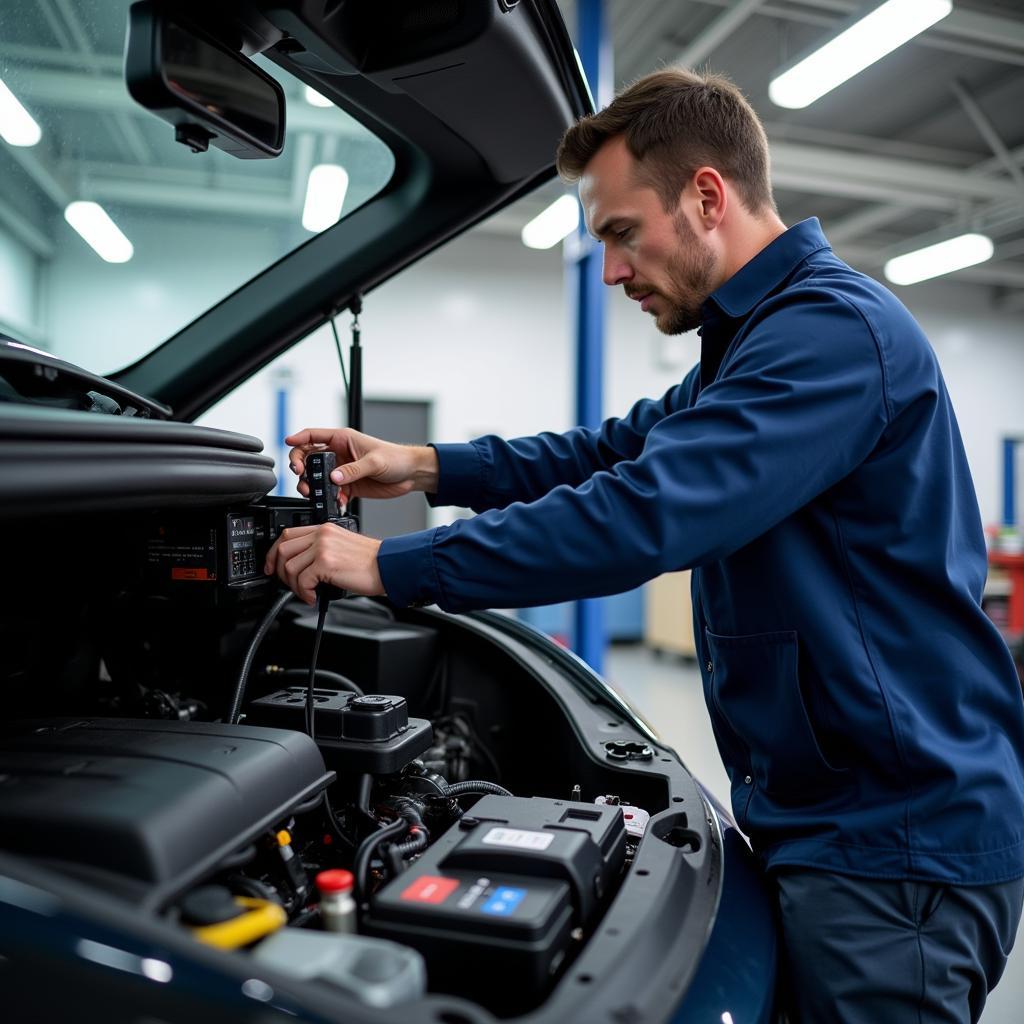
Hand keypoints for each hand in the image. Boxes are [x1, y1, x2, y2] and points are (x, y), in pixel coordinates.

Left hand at [264, 523, 384, 604]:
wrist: (388, 566)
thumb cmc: (370, 561)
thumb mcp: (341, 546)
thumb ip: (320, 549)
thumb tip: (299, 567)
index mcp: (324, 528)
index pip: (287, 534)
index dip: (274, 553)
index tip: (272, 566)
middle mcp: (321, 535)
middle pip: (282, 550)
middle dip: (279, 571)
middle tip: (288, 584)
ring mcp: (323, 548)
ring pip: (289, 567)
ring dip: (293, 586)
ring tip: (306, 593)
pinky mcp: (326, 563)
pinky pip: (302, 581)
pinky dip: (304, 593)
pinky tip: (313, 597)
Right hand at [285, 427, 437, 509]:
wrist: (411, 475)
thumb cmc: (396, 458)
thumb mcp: (374, 462)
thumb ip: (353, 470)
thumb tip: (334, 478)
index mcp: (342, 439)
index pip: (313, 435)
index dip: (298, 438)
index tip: (287, 443)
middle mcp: (339, 454)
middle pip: (308, 457)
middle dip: (300, 466)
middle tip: (301, 476)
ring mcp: (342, 470)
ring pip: (317, 477)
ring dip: (312, 485)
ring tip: (313, 493)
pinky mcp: (348, 486)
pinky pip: (331, 492)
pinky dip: (330, 498)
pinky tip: (337, 501)